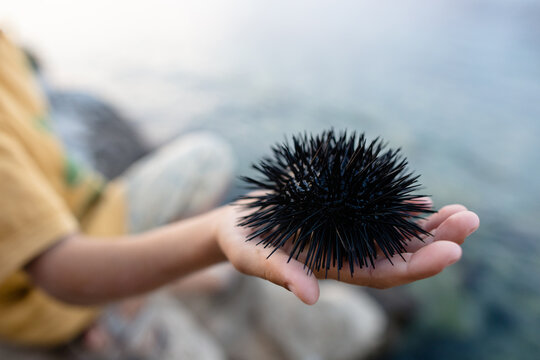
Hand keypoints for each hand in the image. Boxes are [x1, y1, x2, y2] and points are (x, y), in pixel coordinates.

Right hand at [214, 198, 478, 304]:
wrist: (240, 223)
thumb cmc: (245, 245)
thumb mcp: (257, 258)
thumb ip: (282, 273)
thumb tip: (310, 296)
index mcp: (335, 270)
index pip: (385, 273)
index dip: (419, 266)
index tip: (452, 252)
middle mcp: (350, 253)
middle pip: (402, 254)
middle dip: (438, 241)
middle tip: (471, 220)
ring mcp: (349, 234)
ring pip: (397, 234)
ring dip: (430, 225)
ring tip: (462, 211)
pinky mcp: (344, 214)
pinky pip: (379, 212)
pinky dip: (402, 208)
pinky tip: (422, 199)